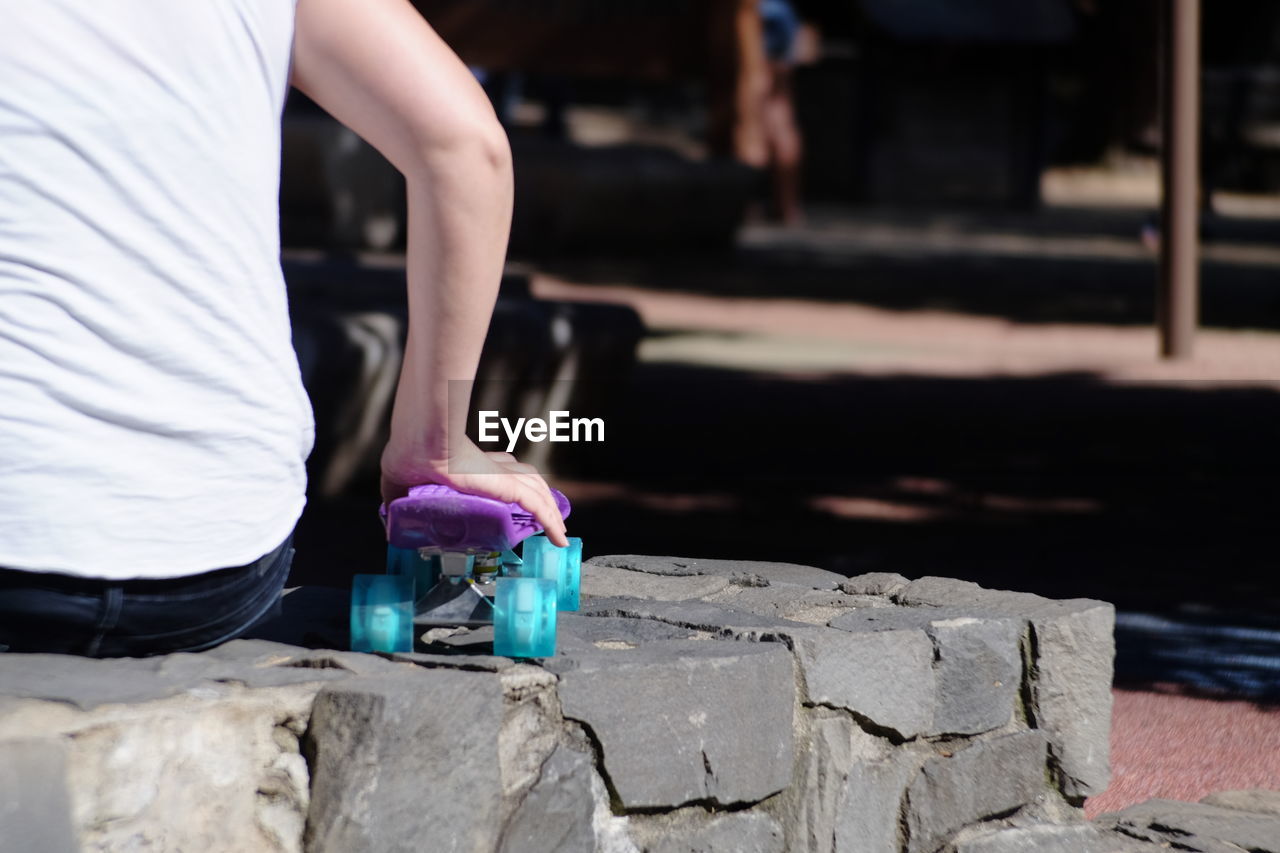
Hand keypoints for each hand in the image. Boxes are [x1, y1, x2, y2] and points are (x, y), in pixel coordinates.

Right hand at [380, 438, 568, 546]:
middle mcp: (490, 467)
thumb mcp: (397, 487)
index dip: (509, 483)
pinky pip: (538, 506)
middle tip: (545, 514)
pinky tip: (560, 538)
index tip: (512, 498)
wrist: (420, 445)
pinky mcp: (508, 485)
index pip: (496, 470)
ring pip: (537, 492)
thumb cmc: (407, 456)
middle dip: (538, 495)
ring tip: (558, 530)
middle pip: (525, 478)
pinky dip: (551, 522)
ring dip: (550, 511)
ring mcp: (501, 475)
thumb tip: (389, 530)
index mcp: (468, 465)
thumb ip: (397, 506)